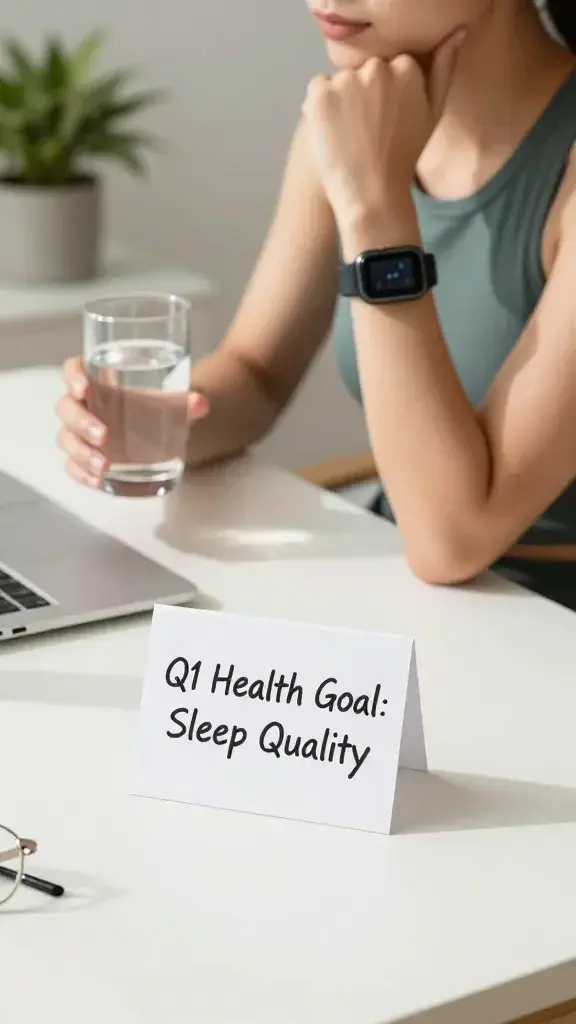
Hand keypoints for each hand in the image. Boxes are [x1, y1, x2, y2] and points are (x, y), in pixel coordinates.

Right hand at [56, 356, 209, 488]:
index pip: (74, 370)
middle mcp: (84, 405)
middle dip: (81, 422)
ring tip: (105, 467)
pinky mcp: (84, 458)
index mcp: (98, 381)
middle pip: (66, 408)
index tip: (84, 387)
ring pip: (66, 440)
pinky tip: (99, 481)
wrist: (159, 429)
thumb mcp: (169, 400)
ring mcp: (80, 433)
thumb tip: (200, 403)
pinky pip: (73, 467)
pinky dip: (83, 474)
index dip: (73, 376)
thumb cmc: (154, 406)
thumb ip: (184, 401)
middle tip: (103, 436)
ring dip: (81, 453)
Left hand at [302, 29, 464, 223]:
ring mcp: (346, 80)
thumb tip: (457, 32)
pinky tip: (333, 133)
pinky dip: (321, 108)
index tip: (387, 121)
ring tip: (351, 135)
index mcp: (406, 68)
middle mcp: (376, 68)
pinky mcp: (321, 95)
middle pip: (362, 71)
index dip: (385, 95)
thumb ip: (444, 70)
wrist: (372, 194)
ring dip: (340, 100)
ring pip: (339, 80)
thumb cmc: (403, 158)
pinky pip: (318, 90)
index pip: (388, 67)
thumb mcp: (432, 114)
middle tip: (368, 131)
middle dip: (363, 94)